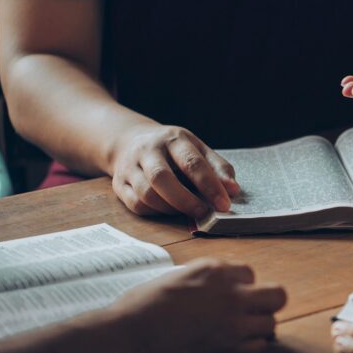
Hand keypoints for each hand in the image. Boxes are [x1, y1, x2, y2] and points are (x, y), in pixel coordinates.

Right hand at [110, 123, 240, 217]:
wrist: (130, 140)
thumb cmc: (173, 149)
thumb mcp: (198, 149)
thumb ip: (218, 168)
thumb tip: (233, 191)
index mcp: (174, 139)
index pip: (192, 163)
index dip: (210, 186)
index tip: (224, 204)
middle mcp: (148, 150)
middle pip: (162, 178)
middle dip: (186, 200)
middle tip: (204, 213)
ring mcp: (130, 166)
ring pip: (146, 194)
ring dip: (171, 208)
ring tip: (188, 211)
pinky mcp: (119, 183)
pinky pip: (136, 204)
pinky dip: (156, 212)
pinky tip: (169, 210)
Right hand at [110, 258, 286, 352]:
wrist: (128, 341)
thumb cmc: (141, 308)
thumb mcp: (175, 276)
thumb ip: (204, 278)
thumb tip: (216, 283)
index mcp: (215, 271)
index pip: (250, 274)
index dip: (241, 286)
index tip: (230, 295)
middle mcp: (231, 294)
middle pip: (277, 294)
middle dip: (267, 301)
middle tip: (252, 311)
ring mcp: (234, 324)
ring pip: (271, 322)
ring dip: (258, 327)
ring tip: (240, 332)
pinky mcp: (232, 352)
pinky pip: (260, 347)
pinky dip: (251, 347)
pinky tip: (234, 347)